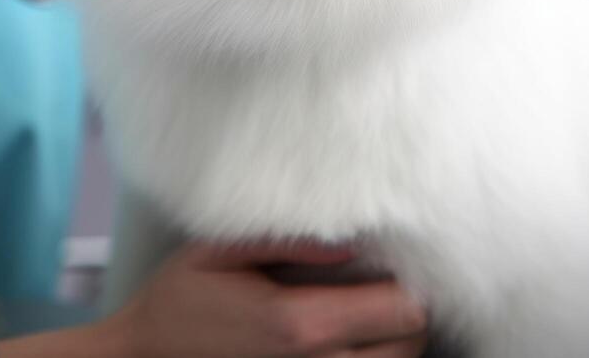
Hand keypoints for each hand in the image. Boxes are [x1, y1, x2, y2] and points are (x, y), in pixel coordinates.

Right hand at [0, 239, 428, 357]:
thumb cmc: (178, 300)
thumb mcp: (220, 252)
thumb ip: (289, 244)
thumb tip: (349, 246)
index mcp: (298, 322)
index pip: (402, 310)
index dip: (405, 283)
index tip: (387, 264)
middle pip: (410, 344)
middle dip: (403, 312)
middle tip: (378, 286)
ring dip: (391, 342)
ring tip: (363, 313)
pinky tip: (346, 341)